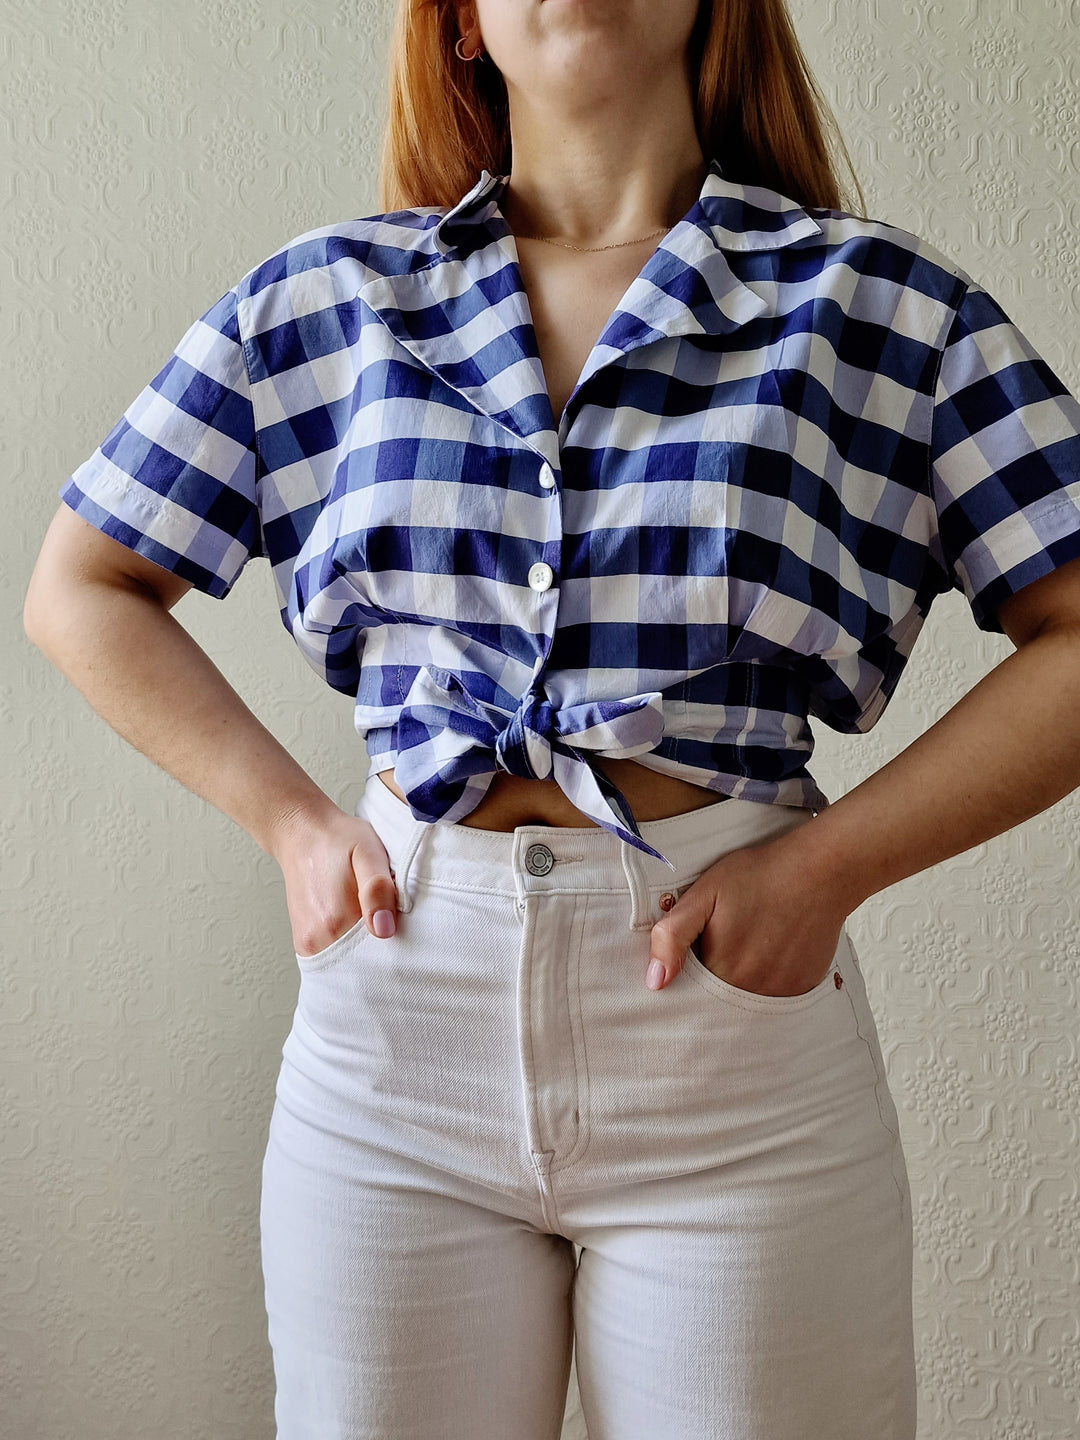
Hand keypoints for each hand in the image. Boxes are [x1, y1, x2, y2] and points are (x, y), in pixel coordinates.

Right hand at [269, 804, 398, 957]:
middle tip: (390, 920)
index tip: (405, 928)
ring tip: (372, 920)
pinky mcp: (304, 943)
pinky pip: (335, 959)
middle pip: (363, 966)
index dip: (399, 948)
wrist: (301, 833)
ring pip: (349, 965)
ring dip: (366, 950)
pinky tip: (358, 926)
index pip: (379, 959)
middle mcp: (317, 940)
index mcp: (335, 921)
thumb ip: (377, 889)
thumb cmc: (337, 840)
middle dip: (383, 954)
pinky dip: (351, 950)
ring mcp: (308, 945)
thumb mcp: (367, 852)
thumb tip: (383, 929)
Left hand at [645, 832, 849, 994]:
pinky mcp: (802, 987)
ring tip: (751, 941)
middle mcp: (750, 990)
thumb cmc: (759, 876)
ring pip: (747, 998)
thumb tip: (656, 981)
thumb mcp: (704, 894)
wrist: (819, 871)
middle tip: (728, 939)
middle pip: (719, 998)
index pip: (691, 991)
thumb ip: (673, 936)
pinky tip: (773, 949)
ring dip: (742, 979)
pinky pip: (775, 995)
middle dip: (715, 977)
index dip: (689, 973)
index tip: (696, 952)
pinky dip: (769, 979)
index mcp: (720, 969)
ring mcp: (779, 991)